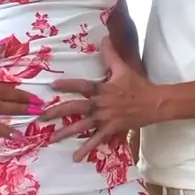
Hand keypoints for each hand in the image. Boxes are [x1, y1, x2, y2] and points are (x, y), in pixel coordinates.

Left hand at [42, 37, 160, 160]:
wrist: (154, 103)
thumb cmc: (138, 85)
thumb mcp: (123, 68)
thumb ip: (110, 54)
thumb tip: (103, 36)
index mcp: (101, 88)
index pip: (80, 86)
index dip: (66, 85)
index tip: (52, 86)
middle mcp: (100, 104)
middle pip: (74, 108)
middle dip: (56, 112)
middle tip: (41, 117)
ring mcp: (104, 119)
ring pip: (81, 126)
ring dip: (66, 133)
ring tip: (51, 139)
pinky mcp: (111, 130)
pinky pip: (96, 141)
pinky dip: (86, 149)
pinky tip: (75, 157)